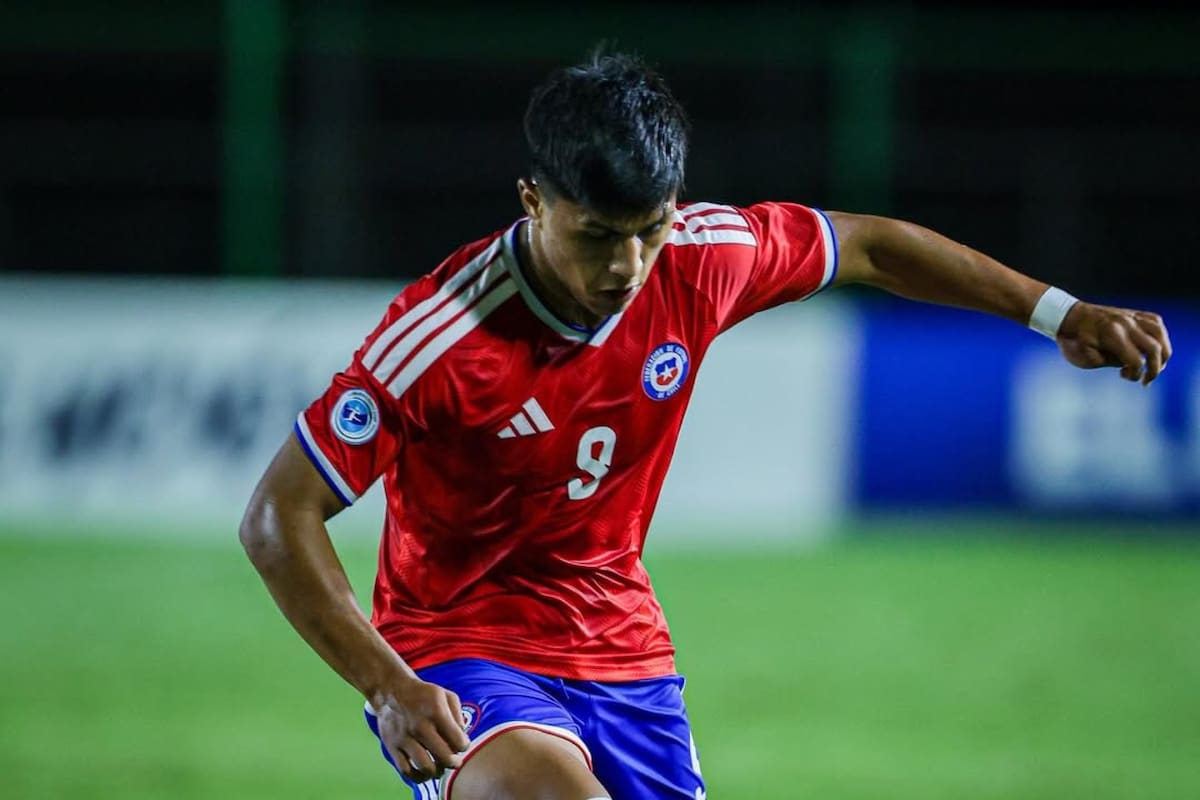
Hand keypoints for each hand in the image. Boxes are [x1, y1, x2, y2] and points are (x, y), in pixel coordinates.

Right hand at [373, 677, 471, 781]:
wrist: (392, 691)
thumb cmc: (423, 694)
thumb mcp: (445, 695)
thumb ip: (458, 715)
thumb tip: (463, 736)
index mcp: (436, 712)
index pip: (458, 740)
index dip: (464, 746)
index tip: (462, 745)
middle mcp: (420, 726)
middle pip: (443, 756)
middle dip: (454, 762)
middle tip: (455, 761)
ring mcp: (405, 738)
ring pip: (425, 767)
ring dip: (437, 771)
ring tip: (440, 768)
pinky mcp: (392, 746)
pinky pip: (406, 770)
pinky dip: (418, 776)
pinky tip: (425, 773)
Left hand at [1055, 302, 1171, 384]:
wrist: (1066, 316)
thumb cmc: (1072, 341)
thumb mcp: (1085, 359)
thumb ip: (1111, 362)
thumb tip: (1131, 364)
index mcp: (1112, 336)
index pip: (1136, 360)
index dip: (1136, 374)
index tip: (1123, 376)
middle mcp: (1125, 324)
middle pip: (1155, 348)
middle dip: (1156, 369)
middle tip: (1146, 380)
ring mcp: (1130, 316)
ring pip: (1160, 333)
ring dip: (1164, 352)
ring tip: (1156, 365)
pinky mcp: (1132, 313)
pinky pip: (1155, 321)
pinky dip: (1160, 335)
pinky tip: (1154, 346)